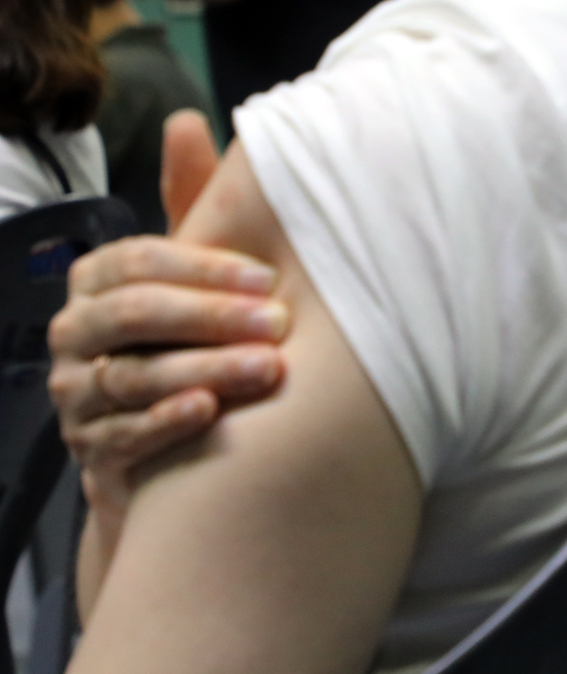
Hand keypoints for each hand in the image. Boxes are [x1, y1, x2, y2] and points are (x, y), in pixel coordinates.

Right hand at [47, 111, 289, 535]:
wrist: (171, 443)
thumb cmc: (190, 342)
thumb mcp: (194, 276)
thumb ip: (192, 206)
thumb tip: (189, 120)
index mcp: (98, 283)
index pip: (138, 262)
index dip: (204, 268)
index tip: (269, 279)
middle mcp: (76, 333)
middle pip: (133, 315)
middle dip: (210, 317)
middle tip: (278, 324)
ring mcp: (77, 394)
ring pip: (134, 376)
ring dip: (204, 369)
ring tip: (267, 369)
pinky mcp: (92, 449)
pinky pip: (124, 434)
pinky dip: (167, 422)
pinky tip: (211, 412)